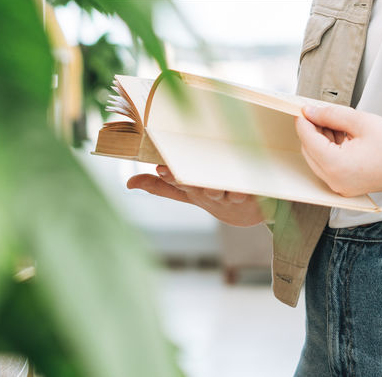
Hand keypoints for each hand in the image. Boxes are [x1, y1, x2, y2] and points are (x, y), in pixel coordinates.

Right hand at [126, 166, 271, 227]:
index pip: (178, 185)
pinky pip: (248, 191)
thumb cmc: (214, 197)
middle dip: (189, 180)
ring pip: (223, 190)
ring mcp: (231, 196)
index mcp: (194, 191)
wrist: (249, 213)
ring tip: (210, 179)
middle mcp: (211, 195)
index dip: (170, 178)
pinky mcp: (252, 196)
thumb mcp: (187, 193)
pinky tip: (240, 182)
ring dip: (216, 185)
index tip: (161, 168)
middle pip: (198, 188)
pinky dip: (244, 188)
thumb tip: (129, 183)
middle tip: (180, 170)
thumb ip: (161, 187)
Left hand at [296, 103, 381, 196]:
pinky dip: (330, 150)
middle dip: (312, 130)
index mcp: (337, 166)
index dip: (303, 120)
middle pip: (309, 151)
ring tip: (337, 123)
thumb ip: (331, 114)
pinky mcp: (347, 186)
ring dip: (322, 140)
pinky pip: (329, 167)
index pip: (307, 139)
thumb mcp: (359, 121)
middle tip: (320, 112)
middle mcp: (335, 181)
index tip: (302, 107)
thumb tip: (311, 112)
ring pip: (318, 159)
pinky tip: (343, 135)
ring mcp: (341, 187)